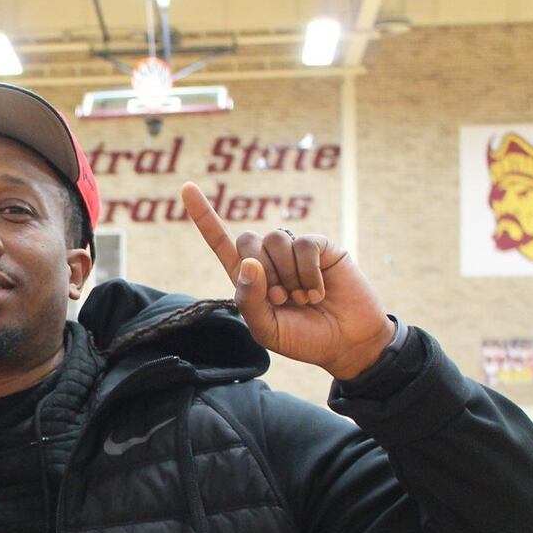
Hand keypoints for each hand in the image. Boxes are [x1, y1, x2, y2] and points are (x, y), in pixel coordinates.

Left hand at [180, 182, 395, 380]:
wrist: (346, 343)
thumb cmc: (303, 338)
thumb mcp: (266, 328)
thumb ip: (250, 300)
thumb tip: (248, 262)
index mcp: (248, 277)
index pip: (221, 242)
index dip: (204, 216)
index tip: (186, 188)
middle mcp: (269, 259)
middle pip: (246, 238)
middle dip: (260, 270)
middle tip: (280, 299)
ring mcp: (295, 250)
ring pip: (275, 239)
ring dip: (286, 275)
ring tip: (302, 298)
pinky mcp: (321, 247)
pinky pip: (304, 244)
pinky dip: (308, 272)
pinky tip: (319, 291)